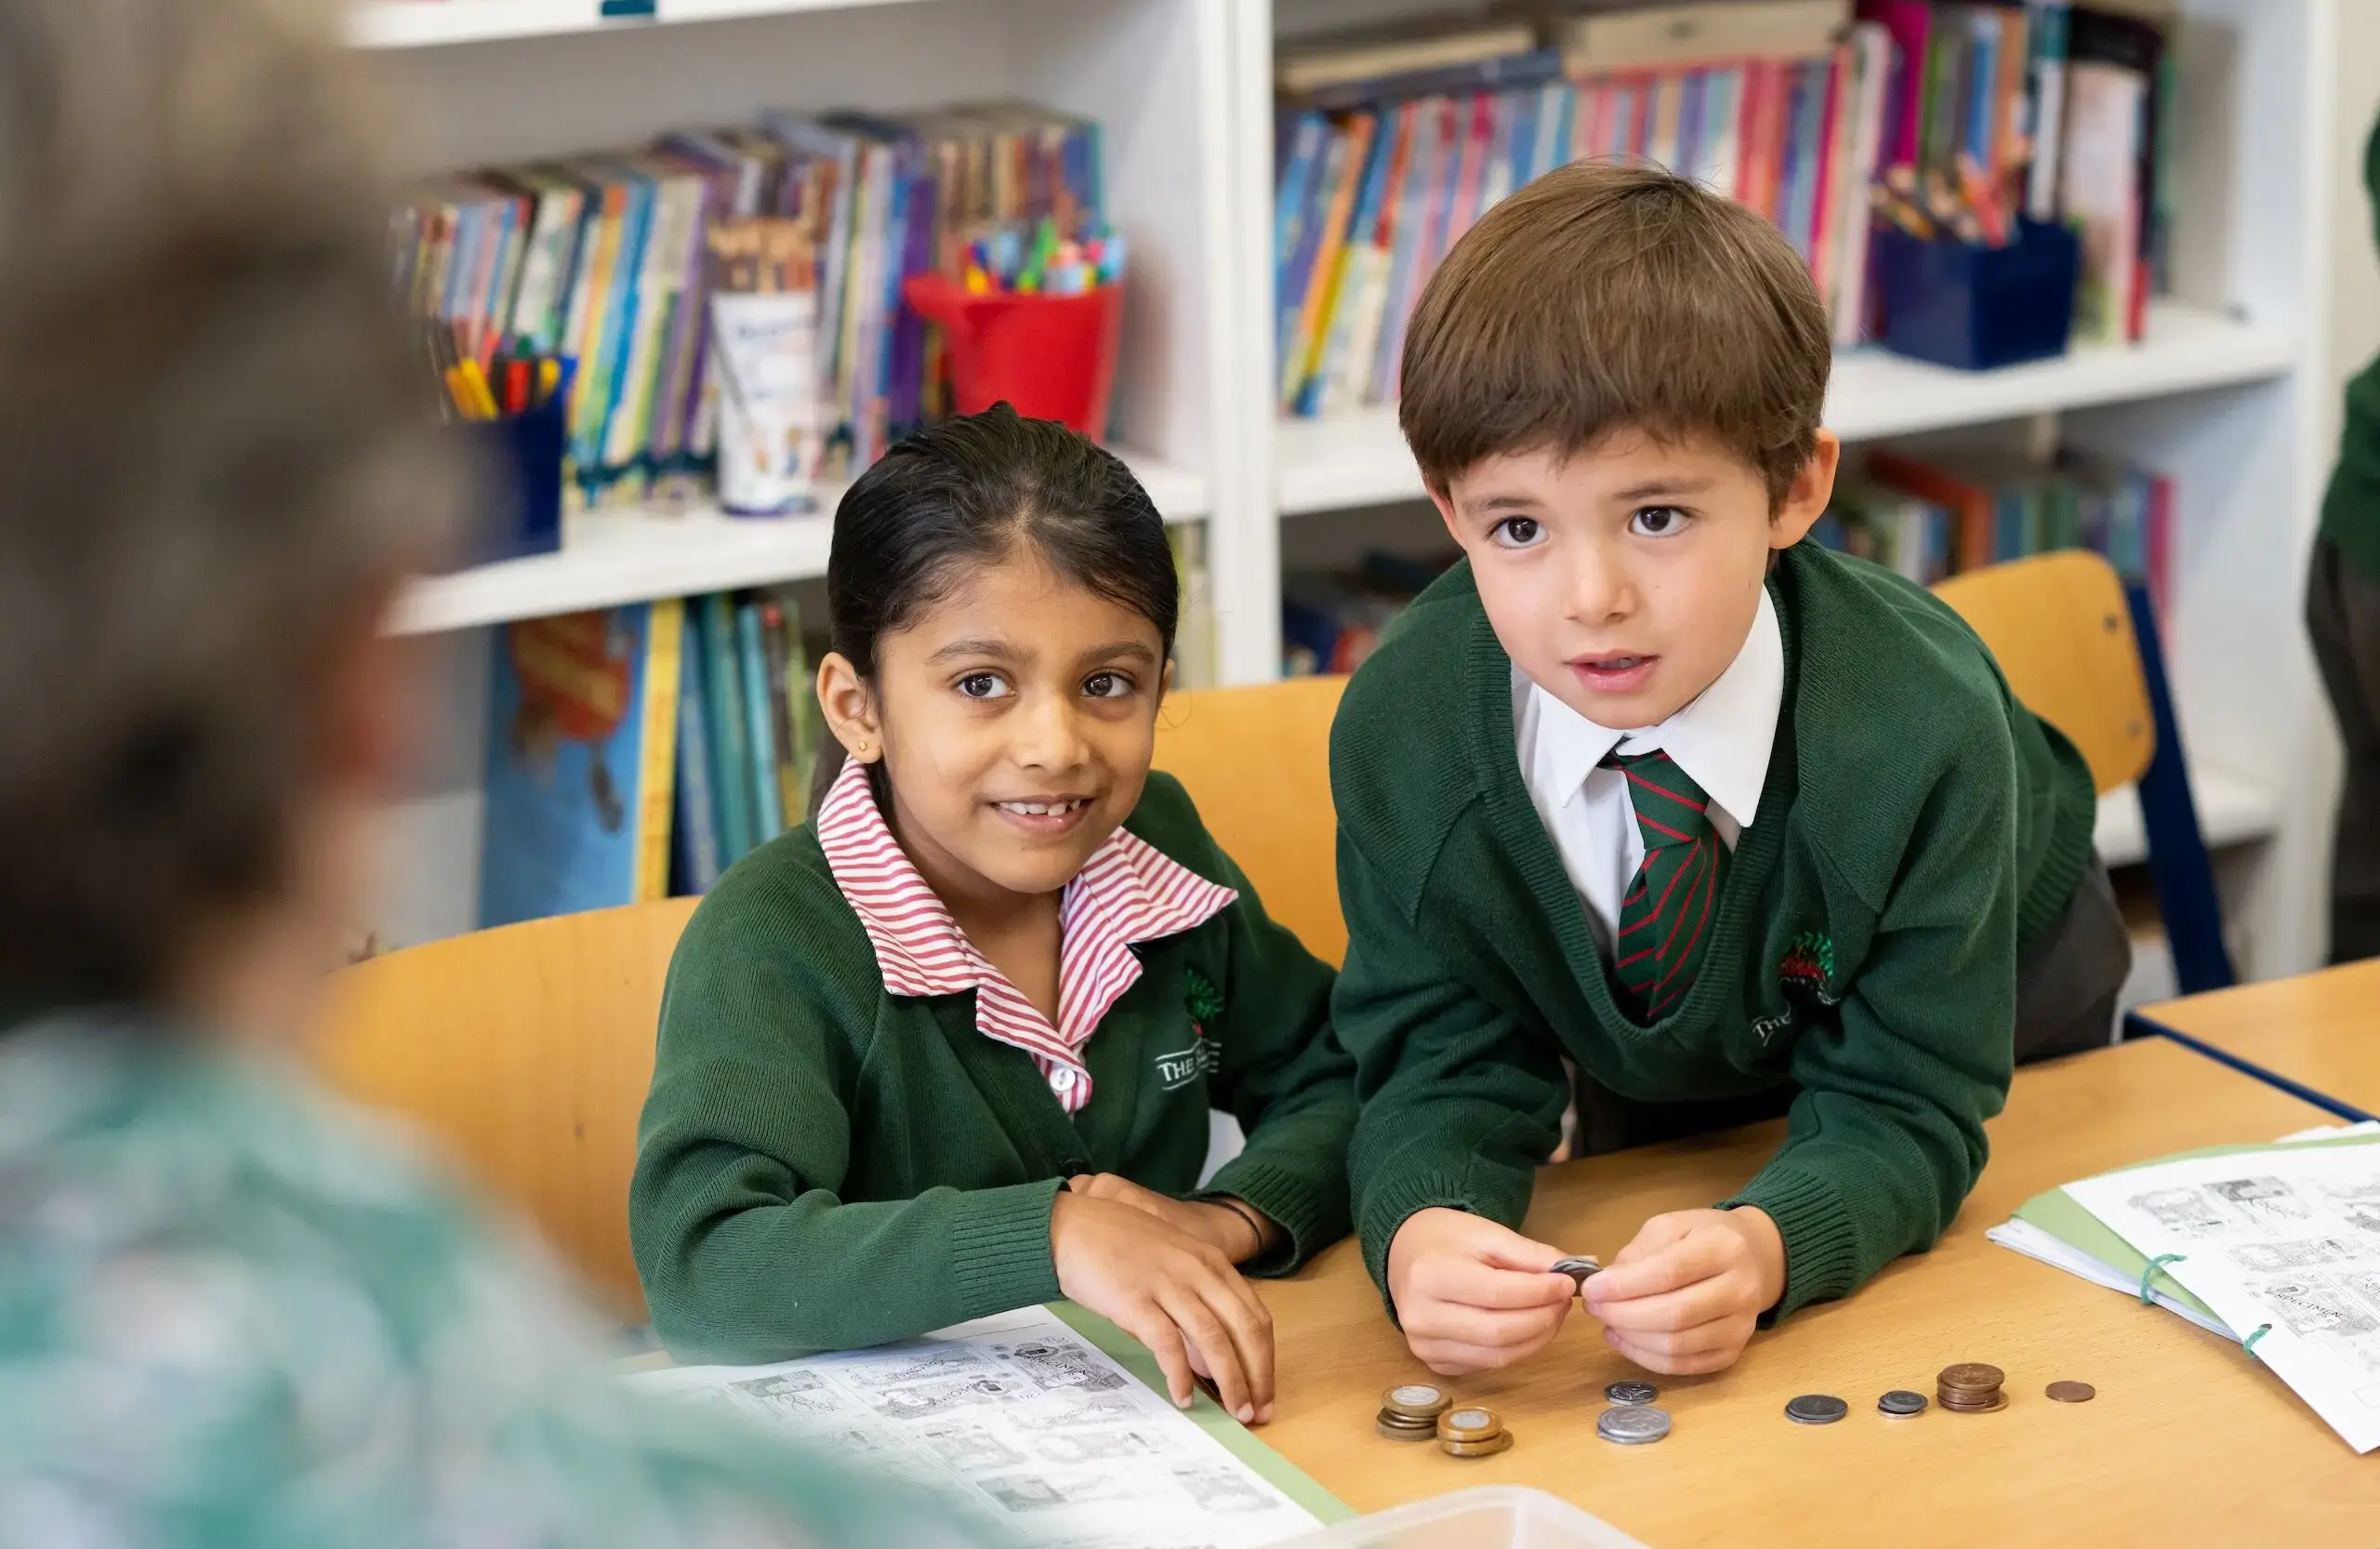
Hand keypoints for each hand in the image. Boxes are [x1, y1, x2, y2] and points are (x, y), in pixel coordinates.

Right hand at [1050, 1188, 1275, 1423]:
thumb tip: (1208, 1360)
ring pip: (1214, 1338)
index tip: (1265, 1390)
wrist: (1070, 1225)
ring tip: (1234, 1411)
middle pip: (1244, 1329)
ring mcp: (1167, 1284)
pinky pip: (1167, 1343)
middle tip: (1258, 1412)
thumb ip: (1194, 1302)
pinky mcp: (1136, 1300)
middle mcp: (1197, 1271)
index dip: (1266, 1358)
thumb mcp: (1170, 1263)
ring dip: (1230, 1380)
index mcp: (1210, 1262)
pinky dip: (1180, 1374)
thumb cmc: (1117, 1245)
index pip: (1256, 1316)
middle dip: (1257, 1376)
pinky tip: (1183, 1397)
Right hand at [1384, 1207, 1577, 1375]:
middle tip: (1564, 1302)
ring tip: (1551, 1314)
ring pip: (1497, 1357)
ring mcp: (1424, 1346)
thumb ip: (1531, 1254)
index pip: (1498, 1294)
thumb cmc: (1448, 1241)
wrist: (1406, 1254)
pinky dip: (1517, 1350)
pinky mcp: (1433, 1363)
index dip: (1540, 1293)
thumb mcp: (1488, 1234)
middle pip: (1499, 1332)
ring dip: (1536, 1338)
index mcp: (1430, 1275)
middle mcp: (1420, 1316)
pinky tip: (1527, 1328)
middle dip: (1543, 1319)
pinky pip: (1487, 1365)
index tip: (1568, 1283)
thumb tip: (1579, 1269)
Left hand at [1582, 1207, 1784, 1374]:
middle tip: (1593, 1306)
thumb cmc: (1703, 1238)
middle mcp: (1740, 1290)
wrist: (1752, 1260)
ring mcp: (1741, 1327)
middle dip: (1623, 1314)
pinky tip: (1624, 1340)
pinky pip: (1684, 1366)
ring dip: (1631, 1338)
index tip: (1590, 1288)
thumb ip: (1638, 1253)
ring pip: (1677, 1345)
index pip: (1669, 1272)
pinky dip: (1646, 1358)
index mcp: (1724, 1248)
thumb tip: (1607, 1285)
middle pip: (1674, 1314)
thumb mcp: (1670, 1227)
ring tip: (1606, 1321)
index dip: (1625, 1285)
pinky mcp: (1733, 1353)